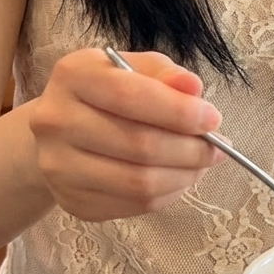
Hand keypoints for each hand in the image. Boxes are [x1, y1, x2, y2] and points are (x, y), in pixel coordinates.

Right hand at [29, 48, 224, 221]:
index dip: (179, 111)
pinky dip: (168, 194)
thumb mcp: (136, 67)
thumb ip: (165, 74)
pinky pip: (133, 206)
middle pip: (138, 145)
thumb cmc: (109, 90)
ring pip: (138, 183)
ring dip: (184, 176)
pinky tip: (180, 177)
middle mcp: (55, 122)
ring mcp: (57, 167)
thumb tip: (194, 88)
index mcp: (73, 76)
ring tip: (204, 163)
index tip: (214, 119)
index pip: (130, 96)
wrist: (63, 127)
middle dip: (190, 149)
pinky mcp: (71, 201)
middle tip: (219, 147)